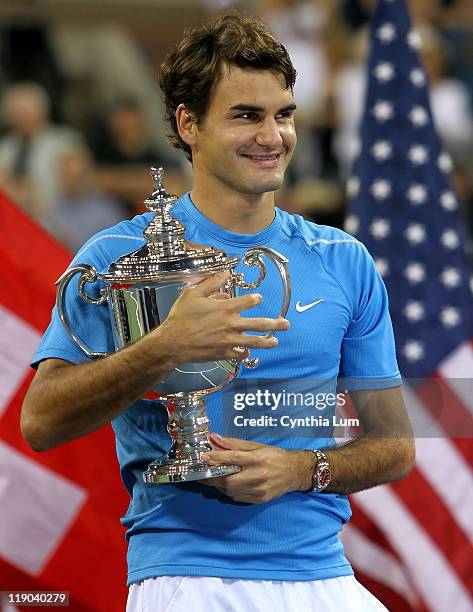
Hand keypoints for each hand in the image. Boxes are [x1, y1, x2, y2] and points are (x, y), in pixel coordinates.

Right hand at [157, 271, 289, 363]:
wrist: (173, 343)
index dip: (255, 299)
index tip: (258, 299)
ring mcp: (229, 341)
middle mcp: (231, 325)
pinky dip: (245, 353)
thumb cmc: (181, 317)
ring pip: (254, 342)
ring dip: (267, 342)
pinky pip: (240, 354)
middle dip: (276, 324)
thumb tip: (226, 274)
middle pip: (260, 324)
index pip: (249, 302)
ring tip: (275, 341)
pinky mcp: (224, 353)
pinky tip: (248, 351)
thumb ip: (211, 283)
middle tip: (286, 324)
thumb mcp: (193, 294)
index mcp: (226, 308)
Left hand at [199, 433, 311, 503]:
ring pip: (232, 491)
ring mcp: (259, 489)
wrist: (294, 472)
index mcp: (257, 459)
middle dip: (212, 478)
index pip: (233, 458)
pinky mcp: (260, 499)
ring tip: (214, 479)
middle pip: (229, 480)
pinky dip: (229, 492)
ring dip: (219, 486)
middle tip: (202, 474)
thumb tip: (214, 438)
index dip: (216, 458)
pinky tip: (228, 485)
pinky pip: (238, 498)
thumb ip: (234, 444)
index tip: (203, 457)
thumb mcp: (256, 445)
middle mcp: (258, 475)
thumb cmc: (274, 456)